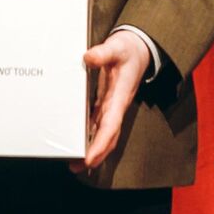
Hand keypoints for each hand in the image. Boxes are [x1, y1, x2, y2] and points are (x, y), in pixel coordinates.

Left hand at [77, 29, 151, 169]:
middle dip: (96, 154)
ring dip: (93, 149)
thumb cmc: (128, 50)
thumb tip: (88, 57)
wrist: (138, 49)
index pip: (111, 125)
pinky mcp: (107, 104)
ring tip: (75, 163)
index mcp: (120, 96)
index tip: (90, 157)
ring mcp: (112, 107)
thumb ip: (103, 52)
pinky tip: (78, 143)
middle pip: (108, 136)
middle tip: (77, 166)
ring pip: (104, 133)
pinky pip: (99, 124)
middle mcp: (116, 106)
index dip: (101, 143)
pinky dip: (91, 136)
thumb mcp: (117, 47)